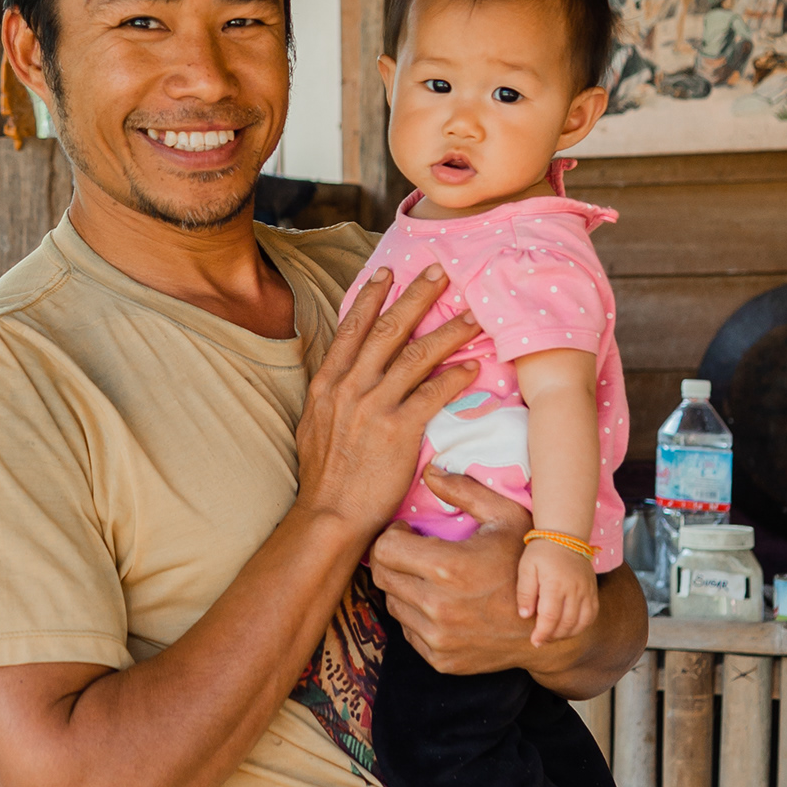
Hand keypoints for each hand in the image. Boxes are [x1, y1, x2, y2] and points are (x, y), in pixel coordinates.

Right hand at [294, 269, 479, 542]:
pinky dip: (453, 378)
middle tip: (441, 271)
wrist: (328, 515)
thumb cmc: (324, 476)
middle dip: (416, 296)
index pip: (352, 328)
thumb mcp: (313, 425)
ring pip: (416, 355)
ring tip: (473, 315)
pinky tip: (472, 368)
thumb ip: (332, 395)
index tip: (388, 272)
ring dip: (448, 331)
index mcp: (327, 383)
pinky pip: (432, 394)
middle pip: (389, 330)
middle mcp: (350, 387)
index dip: (371, 297)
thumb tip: (345, 375)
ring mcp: (374, 406)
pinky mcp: (398, 430)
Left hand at [372, 472, 644, 696]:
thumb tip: (429, 472)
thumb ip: (466, 491)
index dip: (392, 536)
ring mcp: (438, 638)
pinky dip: (417, 615)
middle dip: (392, 559)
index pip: (384, 550)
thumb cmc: (527, 565)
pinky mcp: (440, 660)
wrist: (549, 626)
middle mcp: (438, 607)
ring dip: (404, 587)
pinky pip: (408, 631)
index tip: (408, 533)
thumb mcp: (506, 517)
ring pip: (393, 604)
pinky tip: (442, 603)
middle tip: (413, 552)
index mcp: (450, 568)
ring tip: (430, 578)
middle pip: (382, 577)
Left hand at [516, 536, 598, 645]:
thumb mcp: (526, 567)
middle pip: (566, 623)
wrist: (565, 534)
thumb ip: (524, 592)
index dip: (543, 633)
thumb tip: (525, 615)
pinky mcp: (593, 590)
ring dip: (567, 634)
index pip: (550, 617)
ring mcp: (587, 590)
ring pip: (581, 622)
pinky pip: (592, 615)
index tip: (535, 641)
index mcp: (555, 583)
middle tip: (541, 640)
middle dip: (553, 636)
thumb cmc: (542, 551)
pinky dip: (581, 626)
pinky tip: (569, 628)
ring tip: (553, 636)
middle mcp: (574, 589)